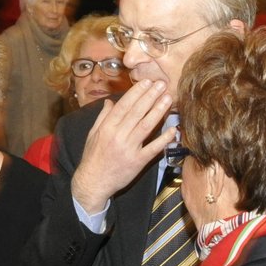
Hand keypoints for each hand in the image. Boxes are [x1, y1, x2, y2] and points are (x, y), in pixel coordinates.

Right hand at [70, 80, 175, 213]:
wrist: (93, 183)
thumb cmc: (93, 157)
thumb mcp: (93, 134)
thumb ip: (102, 117)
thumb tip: (110, 102)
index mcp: (107, 127)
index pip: (124, 106)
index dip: (136, 93)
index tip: (146, 82)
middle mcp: (118, 136)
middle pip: (137, 112)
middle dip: (150, 96)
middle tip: (161, 84)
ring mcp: (129, 149)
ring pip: (146, 126)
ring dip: (158, 111)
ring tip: (168, 98)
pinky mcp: (137, 162)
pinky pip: (153, 148)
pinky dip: (163, 139)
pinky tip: (172, 129)